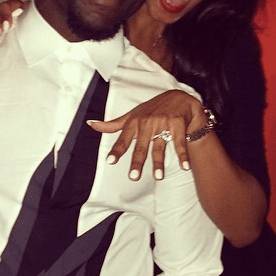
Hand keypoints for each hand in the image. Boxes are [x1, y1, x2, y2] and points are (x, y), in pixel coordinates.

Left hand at [87, 90, 206, 180]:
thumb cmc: (152, 110)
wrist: (178, 98)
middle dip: (137, 161)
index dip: (117, 150)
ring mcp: (162, 123)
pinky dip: (182, 155)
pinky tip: (184, 166)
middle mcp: (147, 123)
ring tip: (158, 178)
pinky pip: (179, 142)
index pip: (123, 139)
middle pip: (141, 146)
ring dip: (159, 162)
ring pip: (159, 146)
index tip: (110, 161)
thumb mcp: (131, 115)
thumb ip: (113, 124)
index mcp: (134, 122)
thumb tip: (91, 124)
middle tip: (134, 177)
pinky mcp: (177, 124)